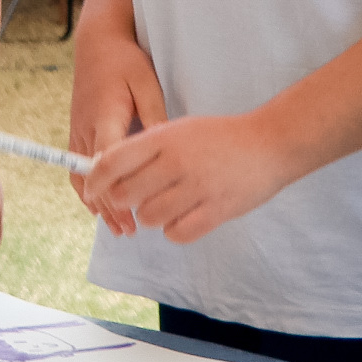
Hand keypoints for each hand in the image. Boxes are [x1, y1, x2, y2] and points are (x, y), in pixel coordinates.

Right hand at [66, 27, 167, 229]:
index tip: (133, 213)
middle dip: (110, 207)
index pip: (107, 163)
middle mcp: (86, 128)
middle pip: (93, 178)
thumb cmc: (126, 62)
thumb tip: (165, 154)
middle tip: (130, 231)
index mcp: (105, 117)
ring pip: (81, 176)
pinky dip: (88, 191)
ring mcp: (78, 131)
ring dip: (97, 203)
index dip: (117, 192)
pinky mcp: (78, 131)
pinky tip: (101, 207)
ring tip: (118, 227)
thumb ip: (154, 119)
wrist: (98, 44)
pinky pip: (78, 168)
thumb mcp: (147, 85)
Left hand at [80, 111, 306, 244]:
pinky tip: (180, 218)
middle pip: (126, 194)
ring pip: (150, 217)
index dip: (94, 180)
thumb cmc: (218, 136)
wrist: (270, 143)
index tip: (91, 189)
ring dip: (150, 216)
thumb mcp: (178, 129)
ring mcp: (198, 187)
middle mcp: (176, 162)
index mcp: (163, 138)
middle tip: (132, 199)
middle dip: (123, 201)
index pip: (112, 162)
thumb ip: (145, 147)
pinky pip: (178, 232)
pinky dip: (173, 230)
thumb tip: (106, 167)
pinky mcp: (217, 210)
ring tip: (163, 206)